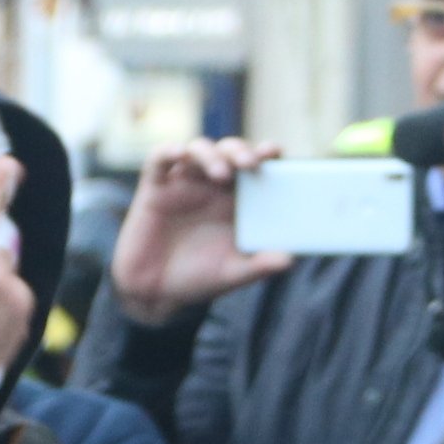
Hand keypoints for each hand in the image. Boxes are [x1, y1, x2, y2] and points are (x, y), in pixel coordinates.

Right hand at [110, 136, 290, 326]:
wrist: (156, 294)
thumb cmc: (199, 278)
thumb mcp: (233, 273)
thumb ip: (260, 265)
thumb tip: (289, 260)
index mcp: (236, 200)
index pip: (256, 166)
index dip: (266, 154)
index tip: (275, 153)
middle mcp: (211, 186)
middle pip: (229, 151)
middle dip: (241, 151)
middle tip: (251, 164)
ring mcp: (182, 184)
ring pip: (198, 149)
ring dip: (211, 155)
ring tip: (221, 174)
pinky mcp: (154, 188)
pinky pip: (159, 160)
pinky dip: (168, 151)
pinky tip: (179, 154)